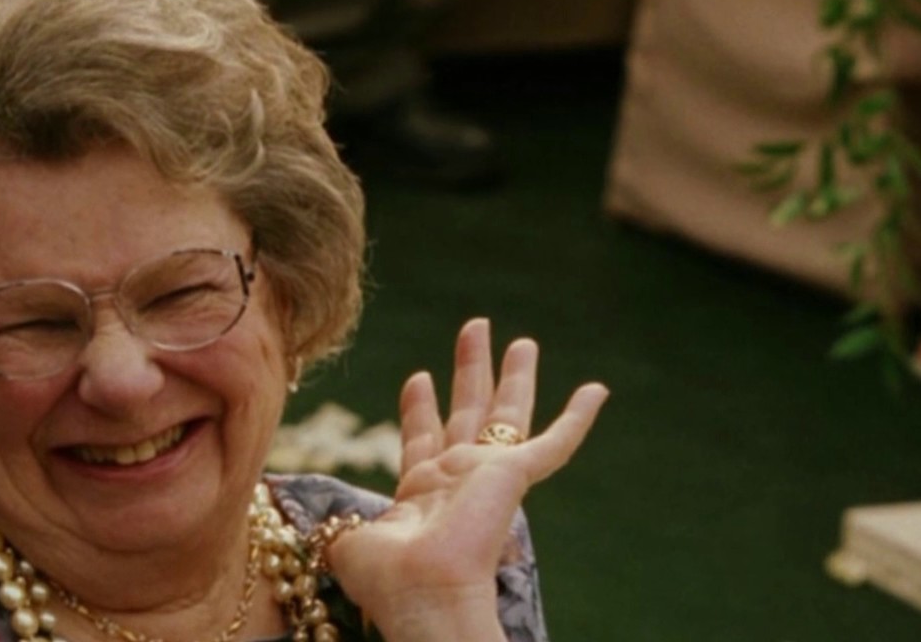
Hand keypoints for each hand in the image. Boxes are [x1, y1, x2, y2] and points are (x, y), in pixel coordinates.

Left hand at [326, 318, 607, 640]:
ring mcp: (489, 477)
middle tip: (476, 329)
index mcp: (422, 494)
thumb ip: (340, 522)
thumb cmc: (386, 578)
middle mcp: (458, 480)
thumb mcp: (350, 542)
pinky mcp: (515, 476)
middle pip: (469, 413)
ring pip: (508, 415)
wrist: (423, 592)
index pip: (424, 440)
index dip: (420, 408)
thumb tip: (323, 522)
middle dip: (471, 371)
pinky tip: (597, 391)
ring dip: (515, 377)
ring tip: (521, 341)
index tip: (419, 377)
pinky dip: (577, 419)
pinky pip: (555, 444)